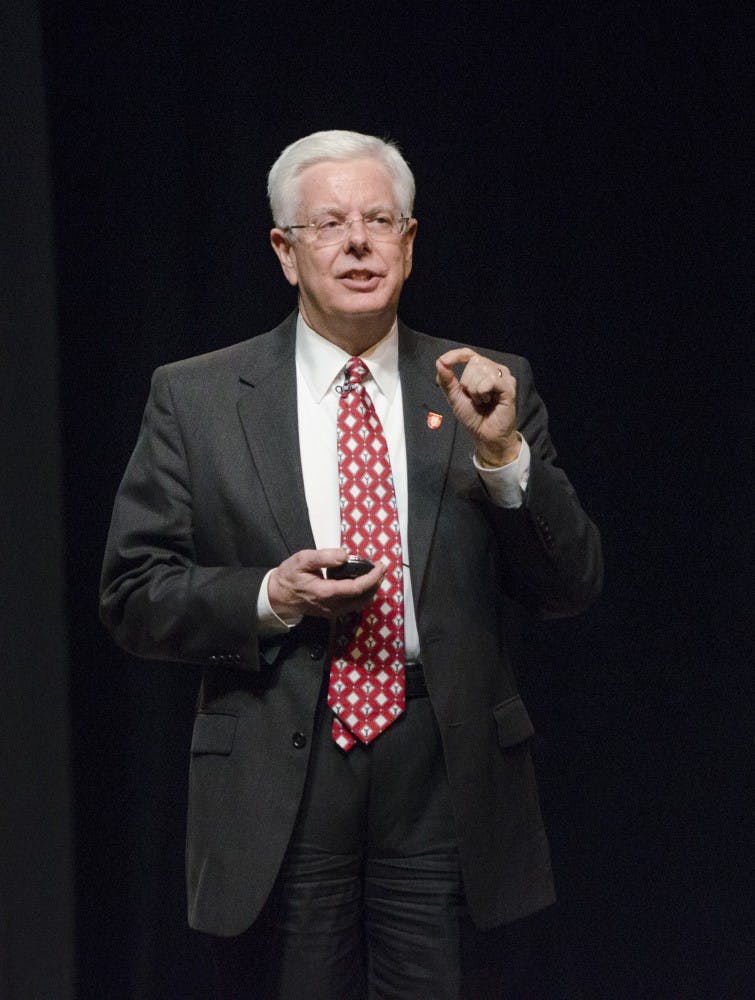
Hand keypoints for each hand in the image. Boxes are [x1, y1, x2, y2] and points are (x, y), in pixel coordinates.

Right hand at [268, 547, 385, 620]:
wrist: (278, 596)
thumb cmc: (289, 576)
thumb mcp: (302, 560)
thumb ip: (323, 557)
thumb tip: (344, 556)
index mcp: (326, 592)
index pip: (357, 588)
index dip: (372, 578)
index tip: (381, 566)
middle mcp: (332, 605)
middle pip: (363, 598)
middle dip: (376, 583)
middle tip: (382, 568)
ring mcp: (333, 611)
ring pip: (360, 604)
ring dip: (371, 590)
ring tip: (376, 575)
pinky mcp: (332, 612)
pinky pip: (353, 606)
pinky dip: (363, 595)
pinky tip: (364, 583)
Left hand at [436, 348, 519, 466]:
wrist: (485, 434)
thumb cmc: (473, 416)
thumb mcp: (454, 397)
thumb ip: (446, 380)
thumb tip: (439, 362)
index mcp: (480, 369)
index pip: (467, 354)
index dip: (455, 355)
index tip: (444, 362)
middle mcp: (493, 369)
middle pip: (473, 362)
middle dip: (467, 383)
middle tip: (474, 398)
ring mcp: (503, 376)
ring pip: (481, 371)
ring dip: (475, 390)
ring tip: (482, 401)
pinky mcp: (509, 386)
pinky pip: (490, 380)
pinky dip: (483, 392)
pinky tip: (489, 401)